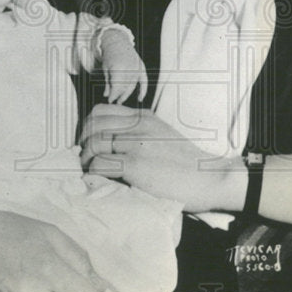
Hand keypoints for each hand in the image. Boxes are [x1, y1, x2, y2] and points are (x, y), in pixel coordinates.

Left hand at [79, 104, 246, 212]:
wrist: (209, 177)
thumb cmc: (186, 163)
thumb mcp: (163, 135)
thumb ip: (140, 133)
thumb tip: (112, 143)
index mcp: (144, 117)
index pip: (101, 111)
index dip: (88, 127)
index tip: (88, 143)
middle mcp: (138, 126)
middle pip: (92, 126)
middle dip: (82, 143)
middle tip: (84, 159)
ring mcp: (136, 144)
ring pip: (93, 145)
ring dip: (85, 160)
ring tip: (89, 172)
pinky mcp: (135, 164)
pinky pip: (100, 164)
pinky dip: (93, 173)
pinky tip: (98, 181)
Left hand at [99, 29, 147, 104]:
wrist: (118, 43)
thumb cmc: (110, 56)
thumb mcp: (106, 69)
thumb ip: (108, 83)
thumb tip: (107, 96)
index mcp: (118, 68)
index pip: (117, 87)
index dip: (113, 95)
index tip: (109, 100)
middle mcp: (129, 69)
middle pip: (124, 88)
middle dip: (119, 96)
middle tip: (114, 102)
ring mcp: (137, 68)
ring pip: (132, 86)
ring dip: (126, 94)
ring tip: (120, 100)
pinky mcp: (141, 68)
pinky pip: (144, 81)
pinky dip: (143, 90)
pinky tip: (140, 98)